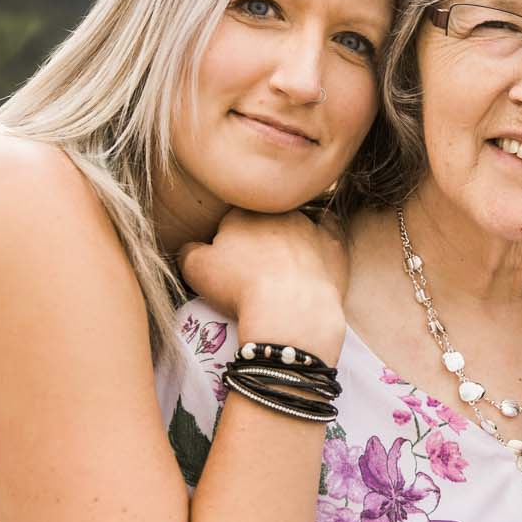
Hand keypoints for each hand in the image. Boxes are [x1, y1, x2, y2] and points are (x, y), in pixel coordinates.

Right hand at [179, 209, 346, 357]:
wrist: (290, 309)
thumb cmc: (240, 288)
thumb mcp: (195, 269)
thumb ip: (188, 251)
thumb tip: (190, 247)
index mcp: (242, 214)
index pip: (232, 220)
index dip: (229, 243)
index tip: (231, 265)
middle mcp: (277, 212)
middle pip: (264, 222)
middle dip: (259, 239)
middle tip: (255, 270)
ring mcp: (309, 224)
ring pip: (295, 224)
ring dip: (289, 240)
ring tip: (284, 270)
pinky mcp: (333, 243)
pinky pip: (328, 230)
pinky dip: (321, 239)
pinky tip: (315, 253)